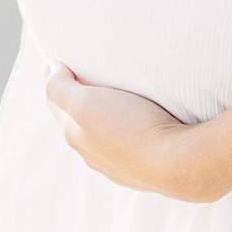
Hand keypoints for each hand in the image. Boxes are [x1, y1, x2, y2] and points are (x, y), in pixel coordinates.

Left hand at [43, 61, 214, 200]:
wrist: (179, 165)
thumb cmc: (133, 128)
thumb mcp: (86, 103)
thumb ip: (61, 88)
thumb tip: (52, 72)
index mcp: (75, 134)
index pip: (56, 101)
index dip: (53, 79)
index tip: (55, 62)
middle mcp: (92, 153)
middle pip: (75, 120)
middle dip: (72, 99)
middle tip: (77, 77)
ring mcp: (118, 165)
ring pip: (100, 136)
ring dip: (98, 117)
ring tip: (107, 98)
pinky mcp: (143, 169)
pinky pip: (124, 146)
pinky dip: (119, 130)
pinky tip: (133, 125)